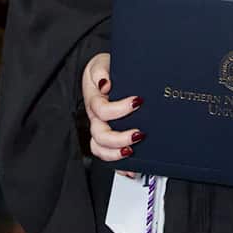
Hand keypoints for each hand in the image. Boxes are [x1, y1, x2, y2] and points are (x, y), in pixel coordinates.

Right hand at [81, 52, 143, 176]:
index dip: (119, 109)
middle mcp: (95, 118)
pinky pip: (109, 156)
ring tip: (132, 150)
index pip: (101, 109)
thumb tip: (106, 83)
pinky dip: (119, 166)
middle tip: (139, 133)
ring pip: (100, 149)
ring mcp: (100, 129)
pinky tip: (131, 169)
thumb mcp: (101, 63)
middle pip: (100, 135)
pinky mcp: (107, 138)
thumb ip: (102, 71)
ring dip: (116, 153)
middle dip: (120, 138)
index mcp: (94, 100)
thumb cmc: (104, 70)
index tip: (137, 101)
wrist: (104, 73)